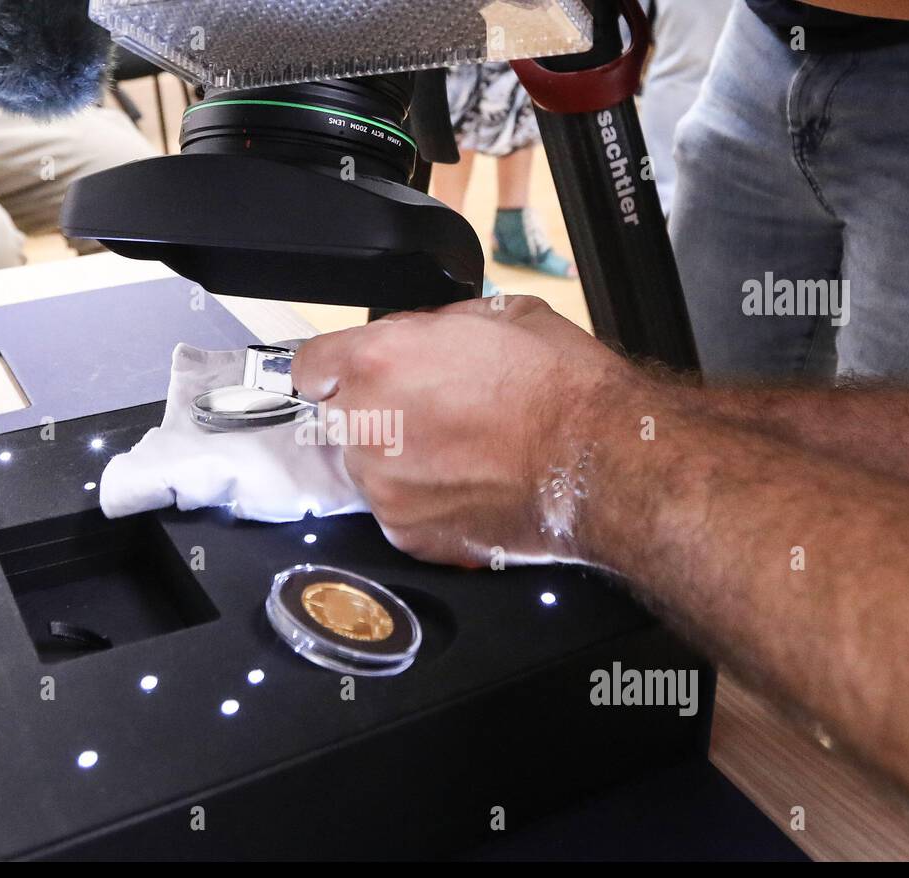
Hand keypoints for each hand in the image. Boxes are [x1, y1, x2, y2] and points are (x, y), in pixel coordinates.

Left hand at [292, 296, 635, 565]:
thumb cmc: (560, 390)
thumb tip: (417, 336)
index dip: (337, 369)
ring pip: (367, 466)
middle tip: (432, 412)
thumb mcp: (498, 314)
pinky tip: (467, 483)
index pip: (309, 367)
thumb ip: (432, 326)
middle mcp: (365, 425)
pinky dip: (423, 501)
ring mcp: (382, 485)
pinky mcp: (405, 532)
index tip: (353, 377)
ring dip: (398, 458)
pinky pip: (396, 510)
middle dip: (374, 412)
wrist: (599, 464)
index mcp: (377, 360)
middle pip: (338, 417)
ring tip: (461, 450)